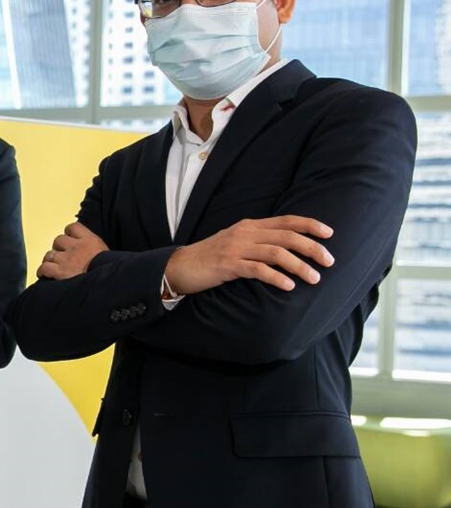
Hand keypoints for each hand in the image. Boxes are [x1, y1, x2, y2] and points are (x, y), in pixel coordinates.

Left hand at [37, 221, 108, 279]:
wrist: (107, 283)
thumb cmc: (110, 272)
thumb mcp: (109, 256)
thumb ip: (97, 251)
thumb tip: (93, 254)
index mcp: (90, 240)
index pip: (73, 227)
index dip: (69, 233)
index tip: (70, 239)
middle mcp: (76, 247)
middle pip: (59, 240)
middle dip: (59, 248)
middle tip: (63, 256)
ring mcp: (67, 259)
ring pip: (49, 254)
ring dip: (50, 260)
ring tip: (53, 266)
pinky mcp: (60, 272)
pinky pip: (44, 267)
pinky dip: (42, 271)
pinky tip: (43, 274)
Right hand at [166, 216, 334, 294]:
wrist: (179, 267)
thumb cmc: (210, 258)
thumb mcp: (235, 243)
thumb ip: (257, 242)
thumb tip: (286, 249)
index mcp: (249, 226)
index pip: (286, 220)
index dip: (310, 225)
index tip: (329, 234)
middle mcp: (245, 233)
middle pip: (287, 236)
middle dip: (312, 247)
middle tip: (330, 261)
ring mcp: (236, 248)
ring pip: (276, 252)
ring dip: (299, 266)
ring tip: (314, 278)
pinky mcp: (228, 265)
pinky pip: (258, 269)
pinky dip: (276, 277)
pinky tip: (288, 286)